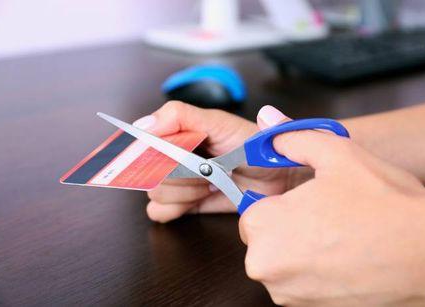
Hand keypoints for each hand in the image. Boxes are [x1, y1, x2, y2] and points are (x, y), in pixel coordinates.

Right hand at [136, 101, 294, 222]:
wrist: (280, 178)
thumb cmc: (258, 147)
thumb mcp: (222, 124)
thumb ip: (182, 116)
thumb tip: (143, 123)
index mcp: (180, 130)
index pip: (144, 139)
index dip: (152, 150)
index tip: (175, 156)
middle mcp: (174, 154)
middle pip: (148, 170)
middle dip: (180, 174)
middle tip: (207, 170)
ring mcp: (177, 180)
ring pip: (154, 192)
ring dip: (183, 192)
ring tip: (209, 184)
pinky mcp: (183, 203)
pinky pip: (158, 211)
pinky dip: (175, 209)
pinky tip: (197, 199)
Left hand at [239, 107, 424, 305]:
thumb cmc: (383, 205)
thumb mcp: (336, 154)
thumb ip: (292, 138)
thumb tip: (268, 121)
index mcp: (263, 227)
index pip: (250, 209)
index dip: (278, 202)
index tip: (303, 200)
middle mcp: (266, 267)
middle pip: (263, 237)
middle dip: (286, 224)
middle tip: (325, 214)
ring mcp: (288, 294)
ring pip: (282, 260)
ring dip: (302, 247)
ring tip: (339, 233)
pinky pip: (301, 282)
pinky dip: (316, 269)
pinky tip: (344, 255)